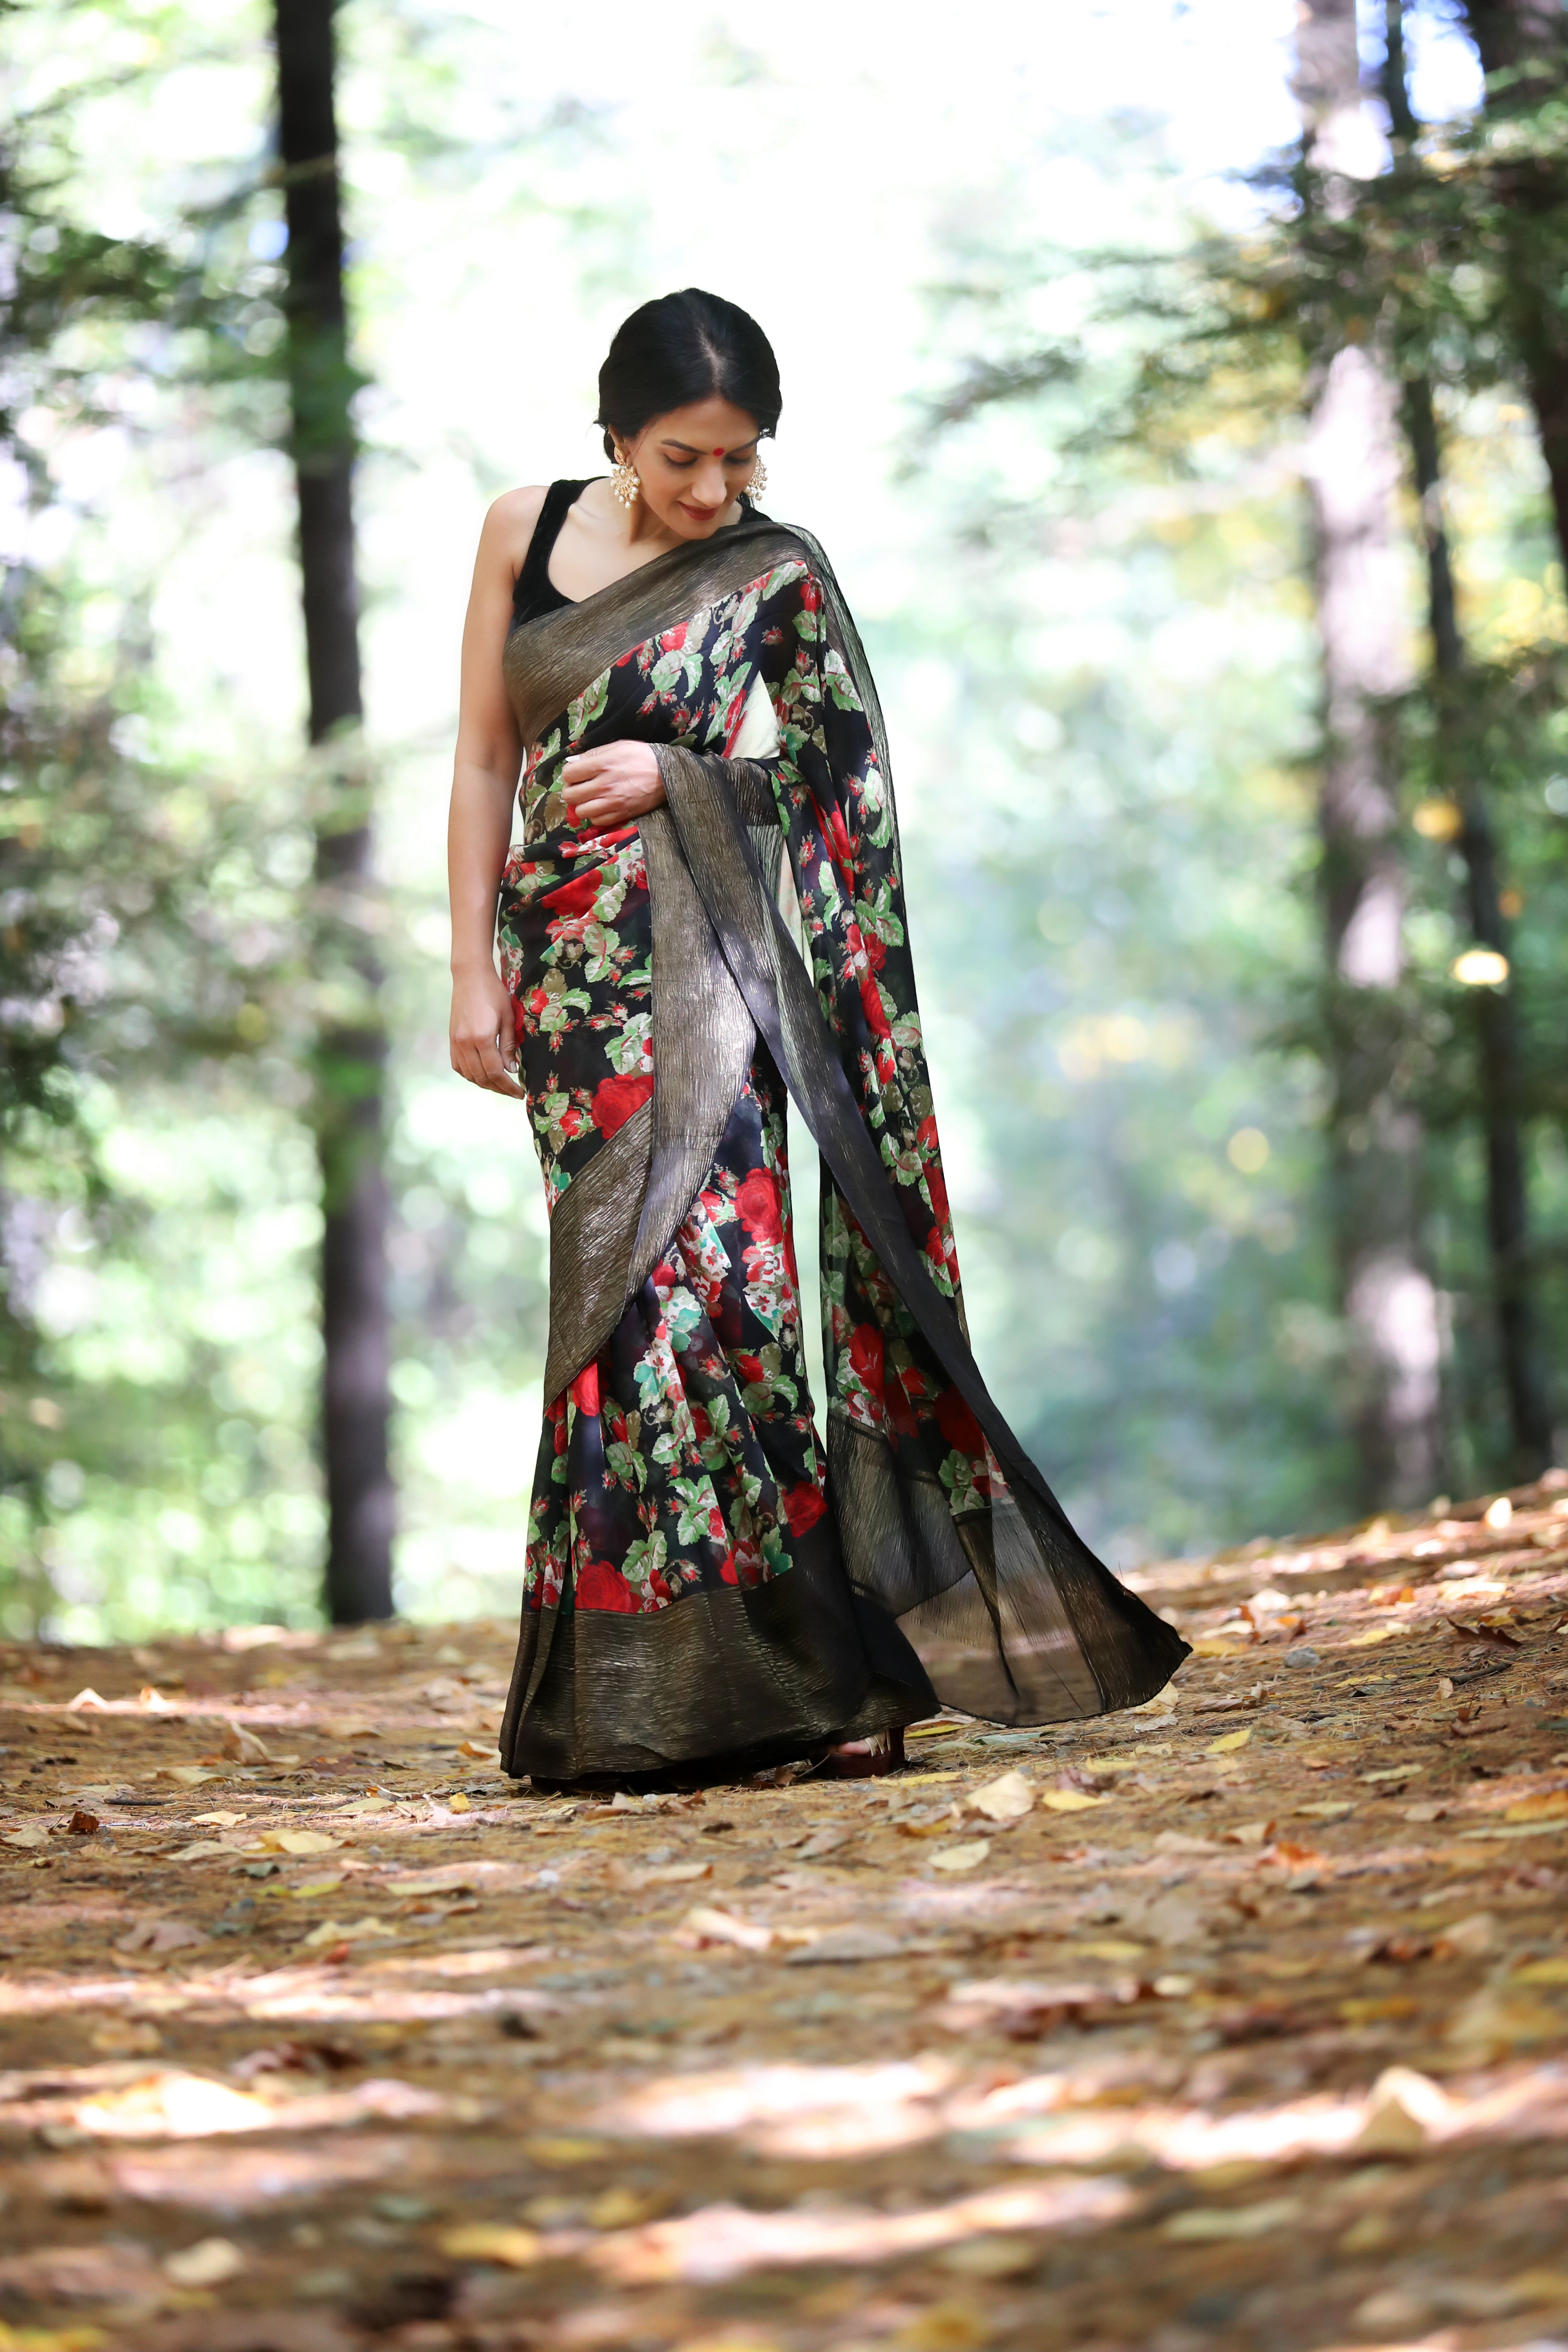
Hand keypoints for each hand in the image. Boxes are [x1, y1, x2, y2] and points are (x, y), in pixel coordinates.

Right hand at [450, 965, 524, 1097]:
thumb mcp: (508, 1018)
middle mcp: (465, 1043)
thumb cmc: (493, 993)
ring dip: (485, 1083)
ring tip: (500, 1084)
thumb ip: (509, 1046)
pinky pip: (458, 1066)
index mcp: (482, 1038)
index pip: (495, 1073)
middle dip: (499, 1088)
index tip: (520, 1093)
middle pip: (482, 1077)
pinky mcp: (451, 1040)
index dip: (508, 1087)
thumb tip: (511, 1070)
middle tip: (513, 1091)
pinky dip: (471, 1075)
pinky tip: (482, 1074)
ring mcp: (455, 1042)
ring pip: (469, 1075)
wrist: (470, 977)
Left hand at [561, 739, 664, 828]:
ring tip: (589, 799)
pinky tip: (601, 807)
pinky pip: (597, 821)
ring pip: (581, 811)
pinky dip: (595, 815)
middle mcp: (604, 785)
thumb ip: (593, 754)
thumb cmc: (641, 756)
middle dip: (571, 791)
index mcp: (603, 765)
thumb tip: (573, 763)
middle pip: (570, 795)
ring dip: (582, 805)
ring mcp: (612, 802)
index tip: (575, 774)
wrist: (667, 774)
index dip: (568, 774)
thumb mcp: (618, 746)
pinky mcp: (621, 814)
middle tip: (579, 787)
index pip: (569, 774)